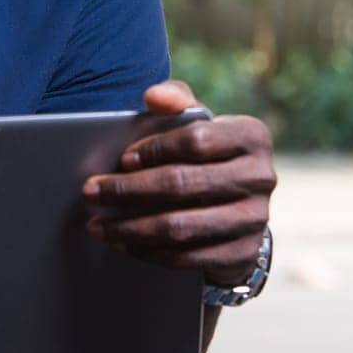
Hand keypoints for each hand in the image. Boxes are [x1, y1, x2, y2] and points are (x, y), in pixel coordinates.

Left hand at [83, 79, 275, 285]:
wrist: (243, 207)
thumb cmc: (210, 156)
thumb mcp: (200, 122)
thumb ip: (177, 102)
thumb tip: (153, 96)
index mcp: (252, 135)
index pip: (196, 139)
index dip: (154, 148)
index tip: (122, 159)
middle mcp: (260, 177)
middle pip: (181, 184)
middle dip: (127, 190)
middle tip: (91, 192)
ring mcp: (254, 219)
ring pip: (179, 226)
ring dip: (129, 227)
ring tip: (98, 225)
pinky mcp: (243, 253)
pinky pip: (187, 257)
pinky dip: (149, 252)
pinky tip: (123, 244)